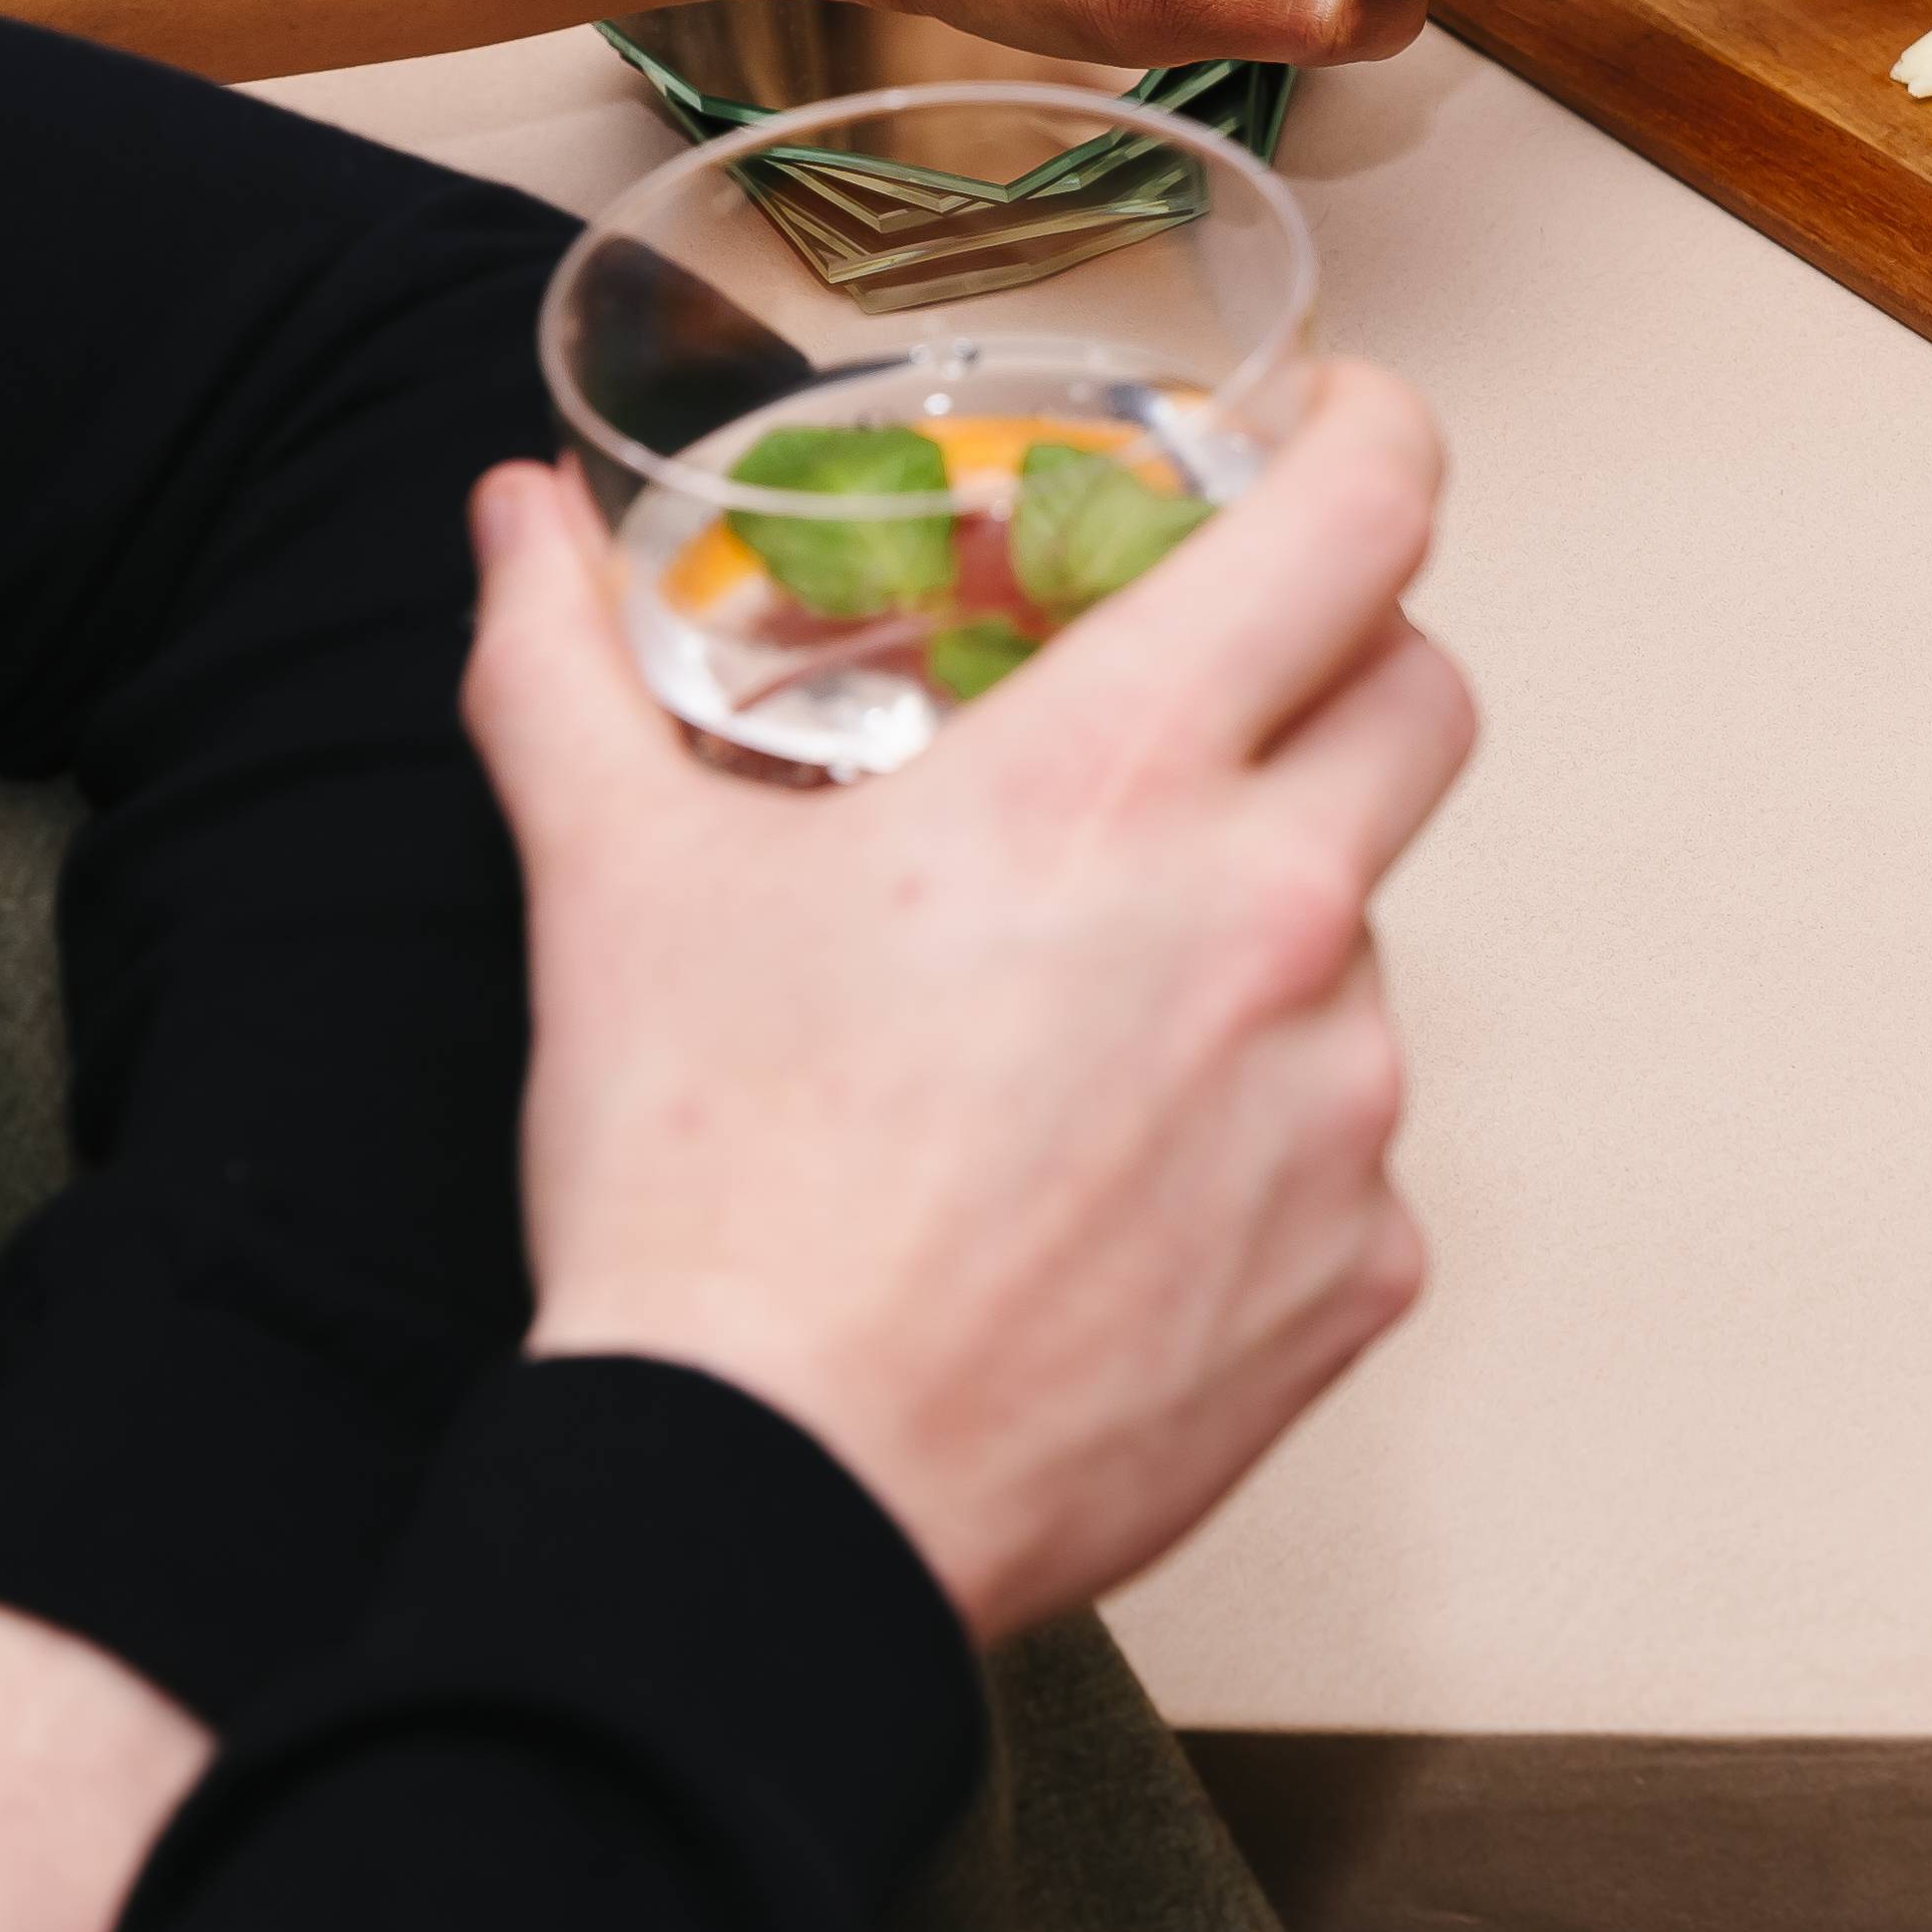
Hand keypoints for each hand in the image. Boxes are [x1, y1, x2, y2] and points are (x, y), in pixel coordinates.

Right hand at [470, 367, 1468, 1637]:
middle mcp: (1276, 915)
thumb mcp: (611, 885)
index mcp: (1120, 781)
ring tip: (1070, 1027)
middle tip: (1215, 710)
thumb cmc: (701, 1183)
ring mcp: (1342, 1098)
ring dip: (1258, 937)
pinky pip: (1342, 1146)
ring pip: (1363, 941)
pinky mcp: (1360, 1261)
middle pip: (1422, 702)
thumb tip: (510, 518)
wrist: (763, 1493)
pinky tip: (1100, 1193)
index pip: (1361, 520)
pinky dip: (1247, 1140)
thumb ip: (564, 667)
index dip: (1373, 440)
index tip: (1339, 437)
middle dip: (1339, 670)